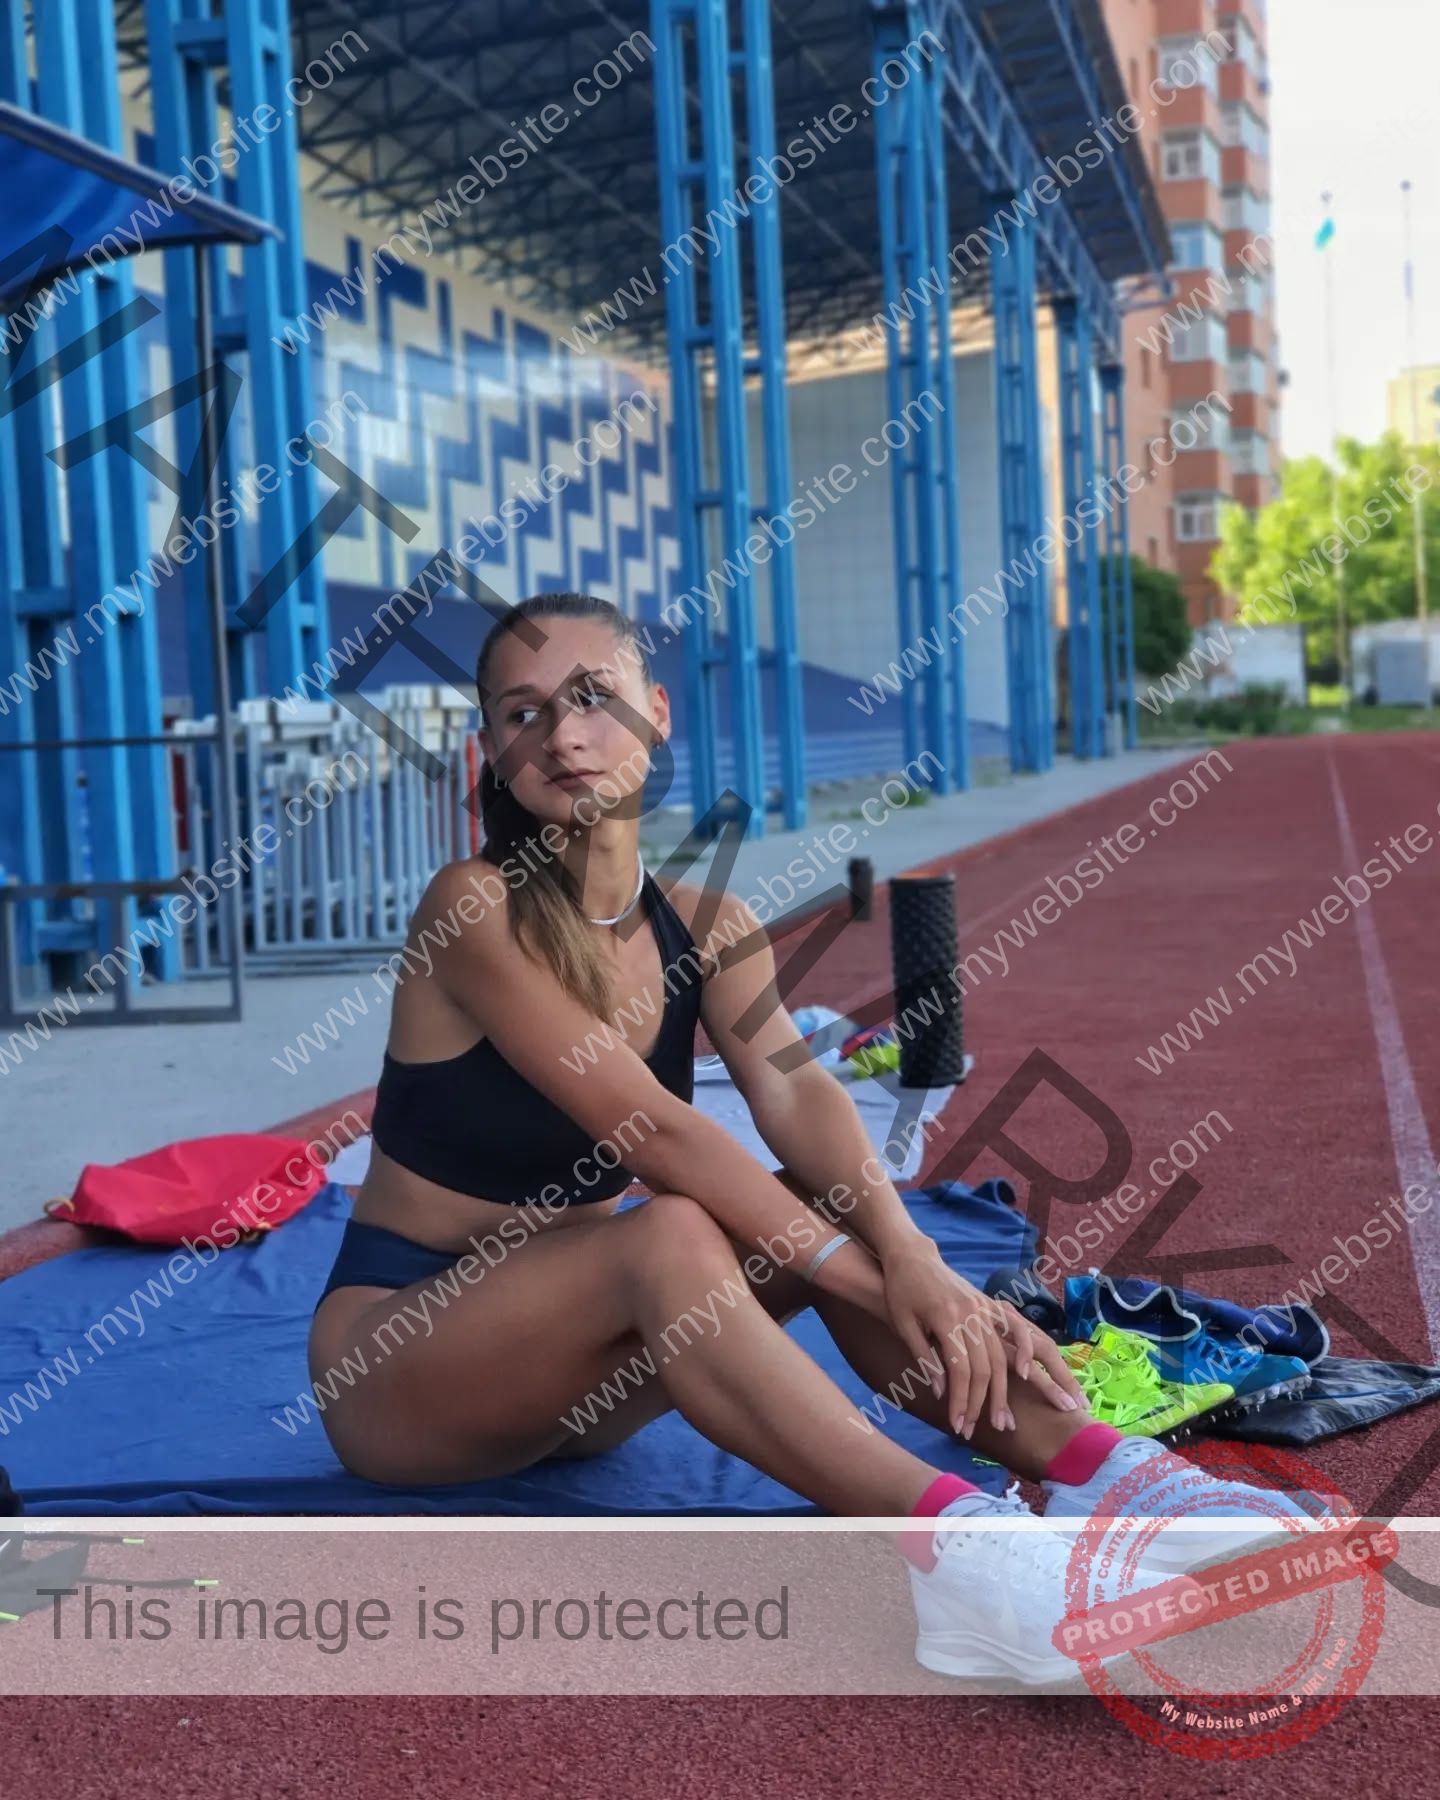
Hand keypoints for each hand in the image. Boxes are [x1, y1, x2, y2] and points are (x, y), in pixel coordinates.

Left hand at [881, 1240, 1087, 1436]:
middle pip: (985, 1369)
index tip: (957, 1426)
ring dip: (999, 1391)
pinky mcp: (989, 1305)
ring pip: (1000, 1356)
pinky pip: (1012, 1331)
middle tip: (972, 1431)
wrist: (913, 1255)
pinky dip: (1021, 1354)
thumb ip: (925, 1359)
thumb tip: (943, 1393)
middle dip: (980, 1404)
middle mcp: (971, 1314)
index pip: (960, 1371)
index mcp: (946, 1319)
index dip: (961, 1401)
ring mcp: (983, 1308)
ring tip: (999, 1420)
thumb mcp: (903, 1324)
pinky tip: (1024, 1375)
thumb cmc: (900, 1290)